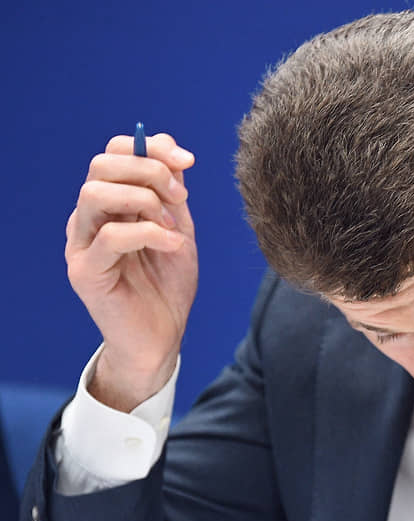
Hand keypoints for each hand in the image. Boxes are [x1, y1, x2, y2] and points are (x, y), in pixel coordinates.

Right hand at [65, 133, 197, 411]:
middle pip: (100, 166)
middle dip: (148, 170)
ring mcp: (81, 245)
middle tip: (181, 197)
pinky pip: (111, 237)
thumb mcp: (177, 228)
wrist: (163, 336)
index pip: (113, 153)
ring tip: (172, 224)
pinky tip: (172, 245)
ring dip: (144, 199)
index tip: (188, 161)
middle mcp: (88, 220)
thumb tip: (172, 152)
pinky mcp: (85, 273)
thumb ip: (171, 193)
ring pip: (95, 194)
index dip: (150, 147)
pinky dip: (149, 233)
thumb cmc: (168, 283)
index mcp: (108, 204)